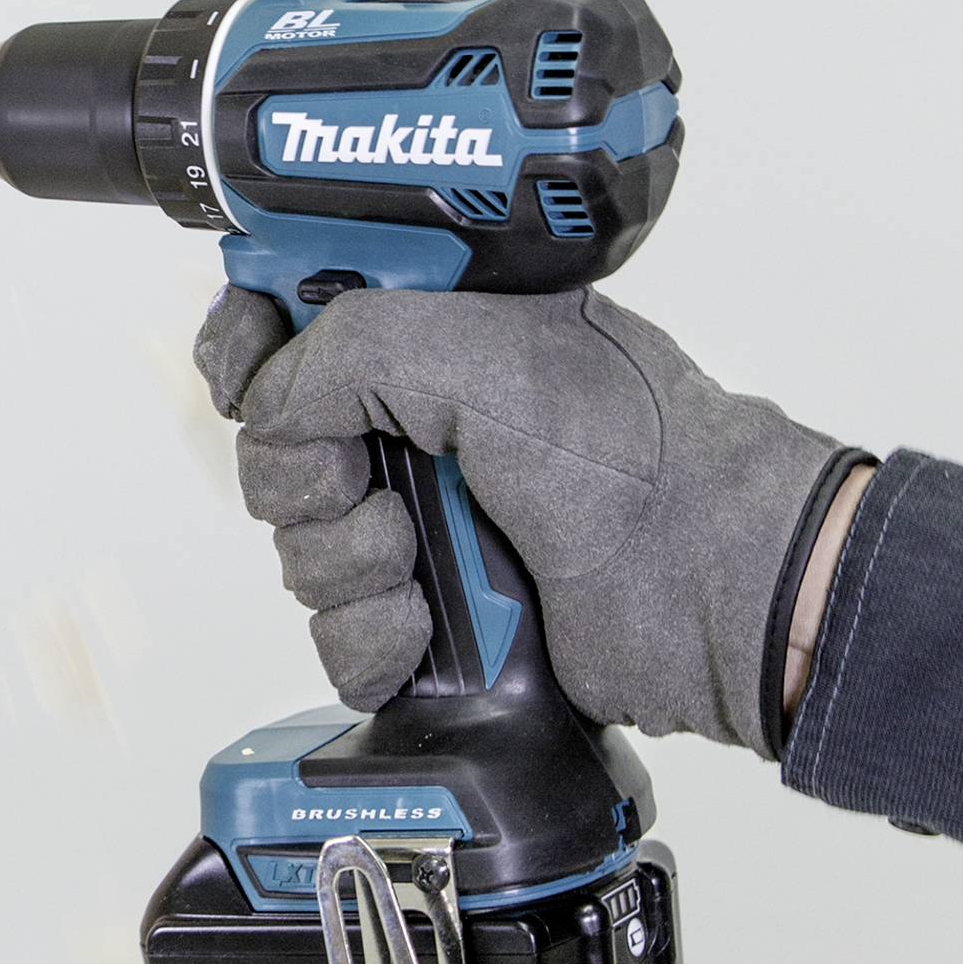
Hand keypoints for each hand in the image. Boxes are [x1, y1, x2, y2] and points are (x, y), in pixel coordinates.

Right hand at [193, 283, 859, 755]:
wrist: (715, 590)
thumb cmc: (641, 457)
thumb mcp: (484, 354)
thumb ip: (349, 350)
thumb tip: (269, 402)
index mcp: (433, 335)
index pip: (290, 323)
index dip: (250, 349)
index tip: (246, 378)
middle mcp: (421, 426)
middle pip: (275, 452)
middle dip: (309, 480)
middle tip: (373, 482)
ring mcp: (425, 525)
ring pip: (298, 552)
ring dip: (346, 566)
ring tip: (420, 561)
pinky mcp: (433, 621)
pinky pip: (336, 639)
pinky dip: (369, 640)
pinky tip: (428, 627)